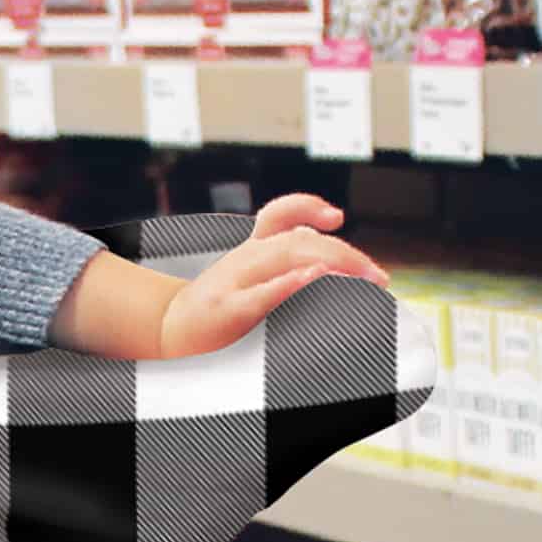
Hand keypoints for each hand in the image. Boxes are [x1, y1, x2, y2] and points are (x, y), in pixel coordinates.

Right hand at [159, 195, 389, 358]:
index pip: (279, 214)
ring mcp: (234, 282)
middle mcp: (244, 259)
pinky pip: (262, 293)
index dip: (308, 206)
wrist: (163, 335)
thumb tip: (320, 251)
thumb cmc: (211, 313)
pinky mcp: (227, 311)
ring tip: (363, 278)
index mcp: (249, 252)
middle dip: (345, 255)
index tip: (336, 217)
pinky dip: (288, 284)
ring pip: (286, 255)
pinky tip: (311, 280)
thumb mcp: (240, 278)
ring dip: (331, 262)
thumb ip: (276, 262)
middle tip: (379, 279)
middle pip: (298, 239)